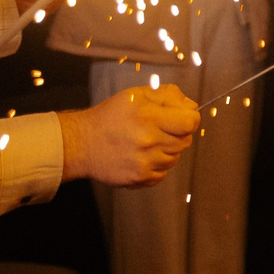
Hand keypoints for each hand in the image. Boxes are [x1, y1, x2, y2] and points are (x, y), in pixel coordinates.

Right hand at [60, 84, 199, 187]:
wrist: (81, 143)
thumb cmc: (110, 116)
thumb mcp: (137, 95)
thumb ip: (168, 95)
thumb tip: (192, 106)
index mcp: (149, 117)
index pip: (190, 122)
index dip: (189, 118)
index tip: (180, 117)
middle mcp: (148, 141)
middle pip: (185, 141)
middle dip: (177, 133)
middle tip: (159, 129)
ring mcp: (144, 162)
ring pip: (175, 158)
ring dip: (166, 150)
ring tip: (146, 142)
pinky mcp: (139, 178)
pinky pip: (162, 173)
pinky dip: (156, 166)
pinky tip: (141, 156)